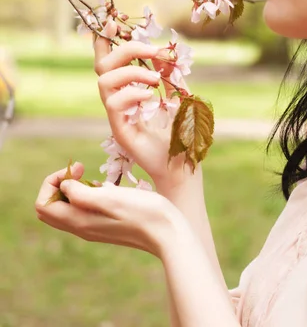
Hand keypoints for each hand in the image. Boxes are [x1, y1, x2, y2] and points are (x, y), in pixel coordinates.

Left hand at [35, 163, 180, 257]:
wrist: (167, 233)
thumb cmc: (142, 212)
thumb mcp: (111, 198)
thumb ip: (82, 194)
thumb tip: (63, 186)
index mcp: (79, 221)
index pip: (43, 204)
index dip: (53, 182)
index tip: (78, 169)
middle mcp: (82, 227)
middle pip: (50, 208)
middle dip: (58, 185)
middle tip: (81, 171)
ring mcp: (93, 228)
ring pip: (66, 209)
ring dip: (73, 190)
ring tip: (94, 179)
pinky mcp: (105, 225)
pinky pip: (82, 210)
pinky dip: (86, 196)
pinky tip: (106, 188)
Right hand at [94, 19, 199, 191]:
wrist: (183, 165)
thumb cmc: (181, 133)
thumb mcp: (180, 95)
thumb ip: (170, 75)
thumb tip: (165, 54)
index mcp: (128, 90)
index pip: (108, 61)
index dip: (105, 40)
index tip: (112, 21)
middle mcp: (118, 101)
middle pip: (103, 66)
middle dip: (126, 50)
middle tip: (154, 51)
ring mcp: (116, 115)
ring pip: (104, 82)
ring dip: (132, 72)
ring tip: (156, 79)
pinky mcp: (119, 130)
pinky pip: (113, 104)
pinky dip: (131, 93)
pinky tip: (151, 96)